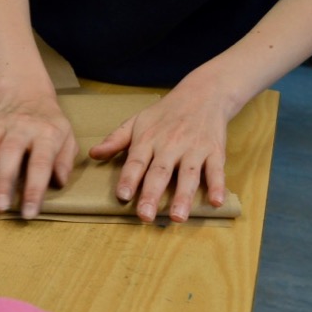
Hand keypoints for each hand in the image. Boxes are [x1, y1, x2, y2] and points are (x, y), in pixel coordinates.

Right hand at [0, 92, 78, 218]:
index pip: (40, 163)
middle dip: (4, 181)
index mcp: (46, 133)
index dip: (34, 189)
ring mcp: (0, 124)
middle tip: (0, 207)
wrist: (28, 91)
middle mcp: (21, 127)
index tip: (28, 212)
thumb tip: (58, 182)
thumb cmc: (49, 123)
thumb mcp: (67, 137)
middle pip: (10, 153)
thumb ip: (64, 160)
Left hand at [88, 83, 230, 222]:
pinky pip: (216, 170)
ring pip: (188, 175)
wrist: (204, 94)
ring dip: (183, 197)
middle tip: (145, 216)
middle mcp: (171, 145)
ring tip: (177, 217)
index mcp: (148, 139)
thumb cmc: (165, 113)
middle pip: (160, 172)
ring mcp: (194, 149)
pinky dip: (218, 185)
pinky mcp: (215, 151)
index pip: (136, 162)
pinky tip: (215, 202)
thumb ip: (115, 140)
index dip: (129, 179)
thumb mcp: (137, 121)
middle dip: (151, 194)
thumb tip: (93, 154)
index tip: (122, 196)